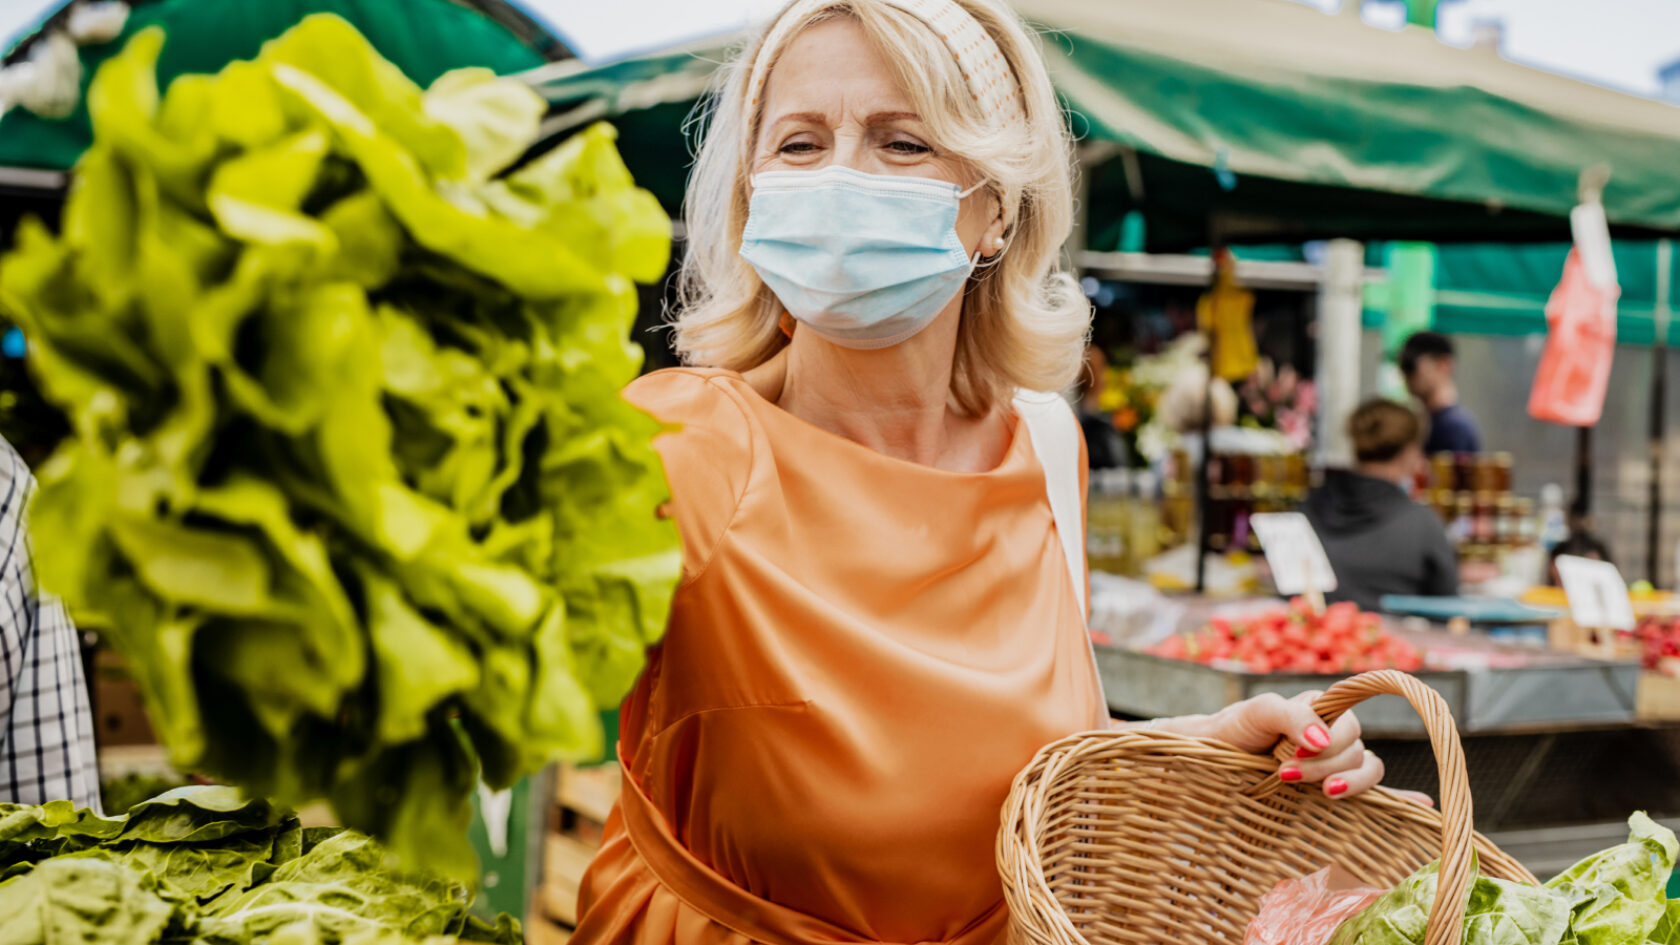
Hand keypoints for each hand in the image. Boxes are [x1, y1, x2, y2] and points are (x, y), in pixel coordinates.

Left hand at [1202, 691, 1383, 798]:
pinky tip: (1333, 795)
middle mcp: (1333, 732)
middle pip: (1354, 749)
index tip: (1298, 753)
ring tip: (1324, 792)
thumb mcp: (1261, 712)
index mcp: (1321, 708)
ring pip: (1365, 767)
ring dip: (1345, 780)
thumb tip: (1323, 740)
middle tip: (1285, 774)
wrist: (1217, 755)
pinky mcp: (1332, 783)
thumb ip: (1293, 717)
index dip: (1332, 740)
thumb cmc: (1239, 727)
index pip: (1348, 724)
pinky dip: (1356, 790)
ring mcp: (1335, 760)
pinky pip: (1365, 786)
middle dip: (1324, 765)